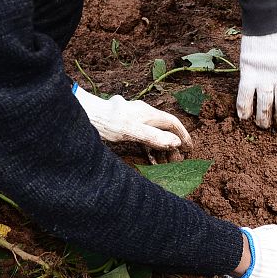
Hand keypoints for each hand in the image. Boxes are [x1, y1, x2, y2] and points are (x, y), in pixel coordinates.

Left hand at [73, 88, 191, 150]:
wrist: (86, 115)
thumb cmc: (107, 122)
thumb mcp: (132, 131)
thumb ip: (154, 137)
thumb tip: (175, 143)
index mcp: (148, 113)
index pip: (172, 123)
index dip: (183, 135)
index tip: (190, 148)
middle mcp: (143, 114)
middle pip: (164, 129)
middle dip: (172, 145)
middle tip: (177, 161)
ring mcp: (134, 119)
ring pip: (153, 134)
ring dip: (160, 148)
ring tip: (166, 164)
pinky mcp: (125, 126)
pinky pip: (143, 137)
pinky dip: (149, 148)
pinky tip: (150, 159)